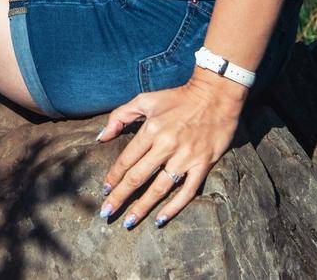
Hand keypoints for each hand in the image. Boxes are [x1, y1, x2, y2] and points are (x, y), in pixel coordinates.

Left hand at [94, 77, 244, 229]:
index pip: (126, 160)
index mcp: (151, 130)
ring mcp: (186, 157)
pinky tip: (161, 219)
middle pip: (138, 177)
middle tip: (106, 213)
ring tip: (129, 221)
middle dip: (120, 197)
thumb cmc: (177, 98)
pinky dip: (174, 207)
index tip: (104, 191)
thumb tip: (100, 137)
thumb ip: (120, 116)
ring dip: (142, 207)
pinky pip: (187, 191)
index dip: (113, 177)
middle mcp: (166, 145)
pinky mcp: (203, 164)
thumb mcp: (145, 100)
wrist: (215, 95)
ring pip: (159, 188)